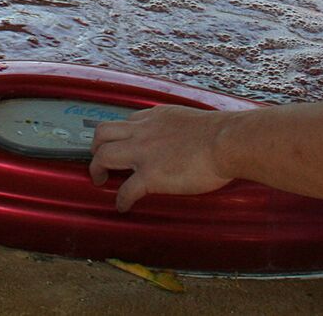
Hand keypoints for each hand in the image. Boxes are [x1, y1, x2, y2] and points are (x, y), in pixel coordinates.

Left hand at [88, 105, 236, 211]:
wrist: (227, 142)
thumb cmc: (222, 133)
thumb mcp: (193, 120)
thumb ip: (181, 127)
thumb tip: (188, 138)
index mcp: (156, 117)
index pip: (127, 122)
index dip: (120, 135)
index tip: (122, 144)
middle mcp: (143, 131)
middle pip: (103, 133)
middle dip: (95, 147)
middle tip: (99, 160)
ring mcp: (143, 153)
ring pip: (103, 155)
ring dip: (97, 169)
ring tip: (100, 180)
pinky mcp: (150, 176)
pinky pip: (124, 190)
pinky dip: (120, 200)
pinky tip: (123, 206)